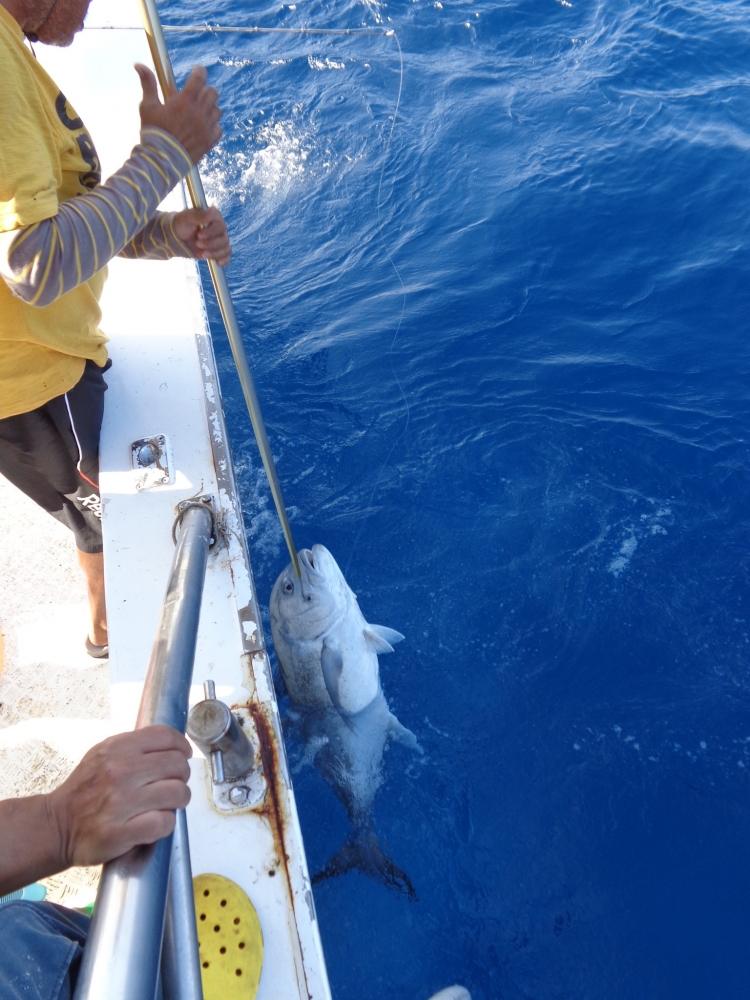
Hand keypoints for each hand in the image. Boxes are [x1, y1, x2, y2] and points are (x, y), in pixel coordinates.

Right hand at [47, 726, 191, 867]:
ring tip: (167, 804)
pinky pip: (164, 822)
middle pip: (177, 765)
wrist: (56, 825)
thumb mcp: (102, 754)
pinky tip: (156, 822)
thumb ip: (134, 746)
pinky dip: (166, 824)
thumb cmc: (84, 789)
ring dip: (178, 800)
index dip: (181, 746)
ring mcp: (121, 802)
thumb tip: (172, 744)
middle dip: (182, 776)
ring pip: (177, 793)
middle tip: (174, 784)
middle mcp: (120, 771)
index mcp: (117, 748)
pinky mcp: (121, 832)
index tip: (183, 756)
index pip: (166, 737)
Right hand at [135, 63, 221, 163]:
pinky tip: (203, 126)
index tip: (197, 71)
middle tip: (196, 94)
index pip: (199, 78)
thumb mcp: (148, 106)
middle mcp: (199, 113)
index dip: (199, 72)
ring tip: (198, 111)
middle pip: (212, 92)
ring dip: (210, 108)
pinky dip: (213, 125)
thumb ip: (148, 84)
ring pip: (217, 110)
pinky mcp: (210, 141)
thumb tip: (138, 64)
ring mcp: (206, 128)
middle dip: (205, 90)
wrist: (161, 160)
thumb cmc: (153, 131)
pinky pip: (218, 128)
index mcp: (185, 101)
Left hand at [172, 207, 230, 266]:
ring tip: (202, 253)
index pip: (220, 225)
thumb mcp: (187, 218)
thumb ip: (198, 215)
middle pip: (224, 238)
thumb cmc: (181, 224)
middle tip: (197, 244)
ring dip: (214, 253)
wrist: (177, 237)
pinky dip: (223, 260)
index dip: (211, 232)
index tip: (199, 235)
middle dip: (210, 244)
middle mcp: (219, 227)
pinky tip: (217, 262)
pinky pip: (227, 256)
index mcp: (214, 217)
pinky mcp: (219, 250)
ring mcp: (220, 239)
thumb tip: (209, 215)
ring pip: (226, 248)